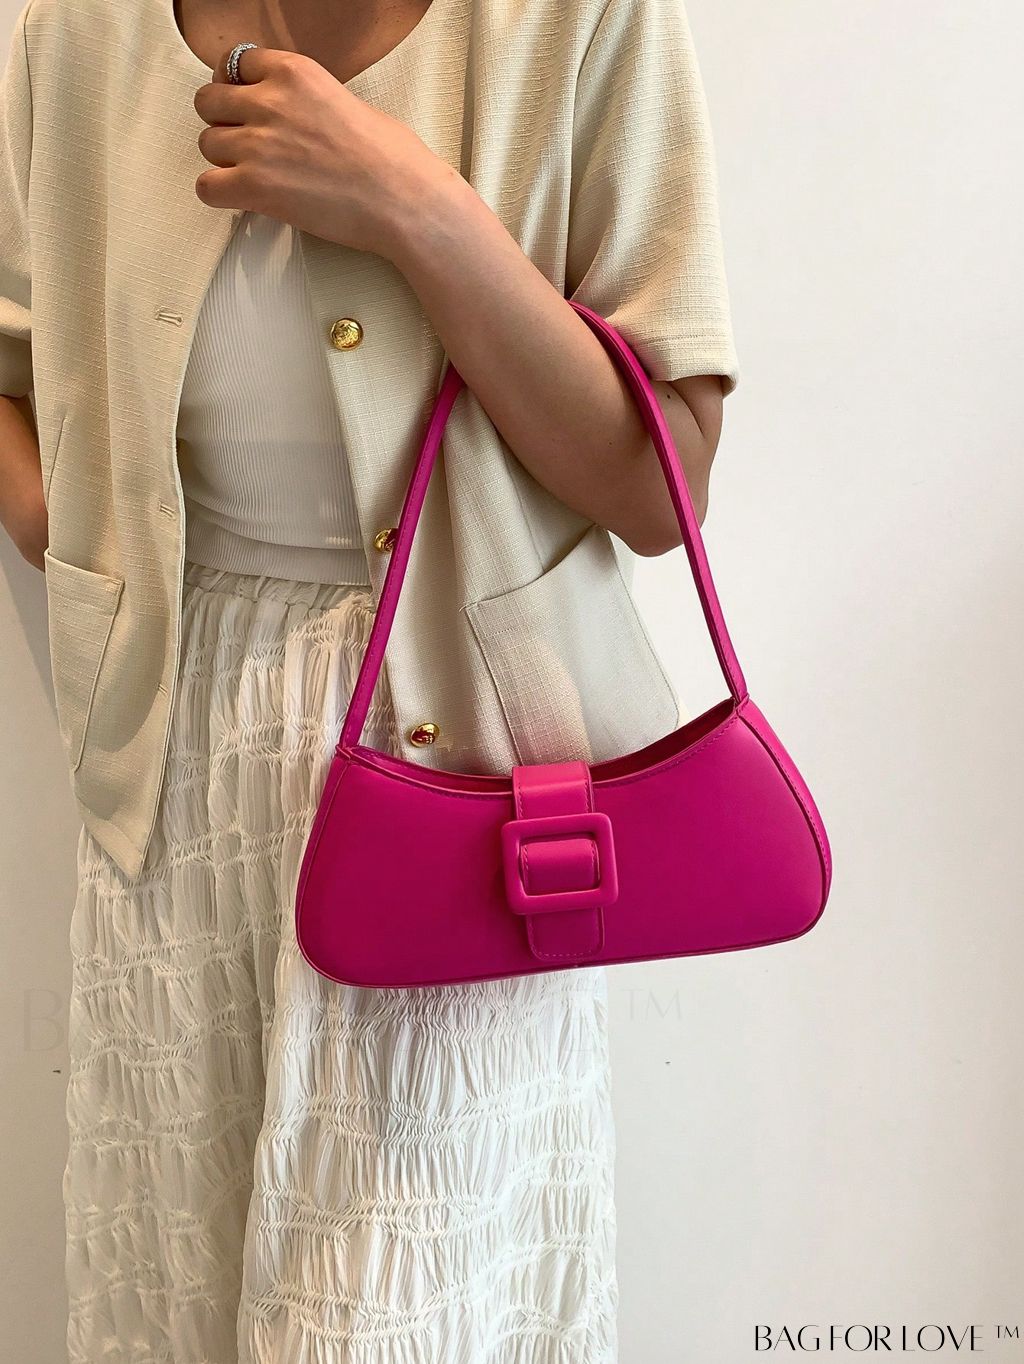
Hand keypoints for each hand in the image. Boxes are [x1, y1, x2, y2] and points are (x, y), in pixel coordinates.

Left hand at [193, 45, 445, 259]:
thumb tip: (292, 116)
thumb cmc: (392, 159)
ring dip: (224, 161)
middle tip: (246, 144)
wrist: (404, 200)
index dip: (238, 90)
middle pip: (209, 101)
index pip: (235, 65)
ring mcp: (258, 145)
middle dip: (223, 122)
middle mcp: (270, 101)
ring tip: (255, 176)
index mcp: (294, 72)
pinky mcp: (255, 187)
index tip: (247, 108)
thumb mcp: (345, 101)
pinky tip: (243, 199)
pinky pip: (206, 187)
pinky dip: (219, 194)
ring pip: (207, 144)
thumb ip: (305, 101)